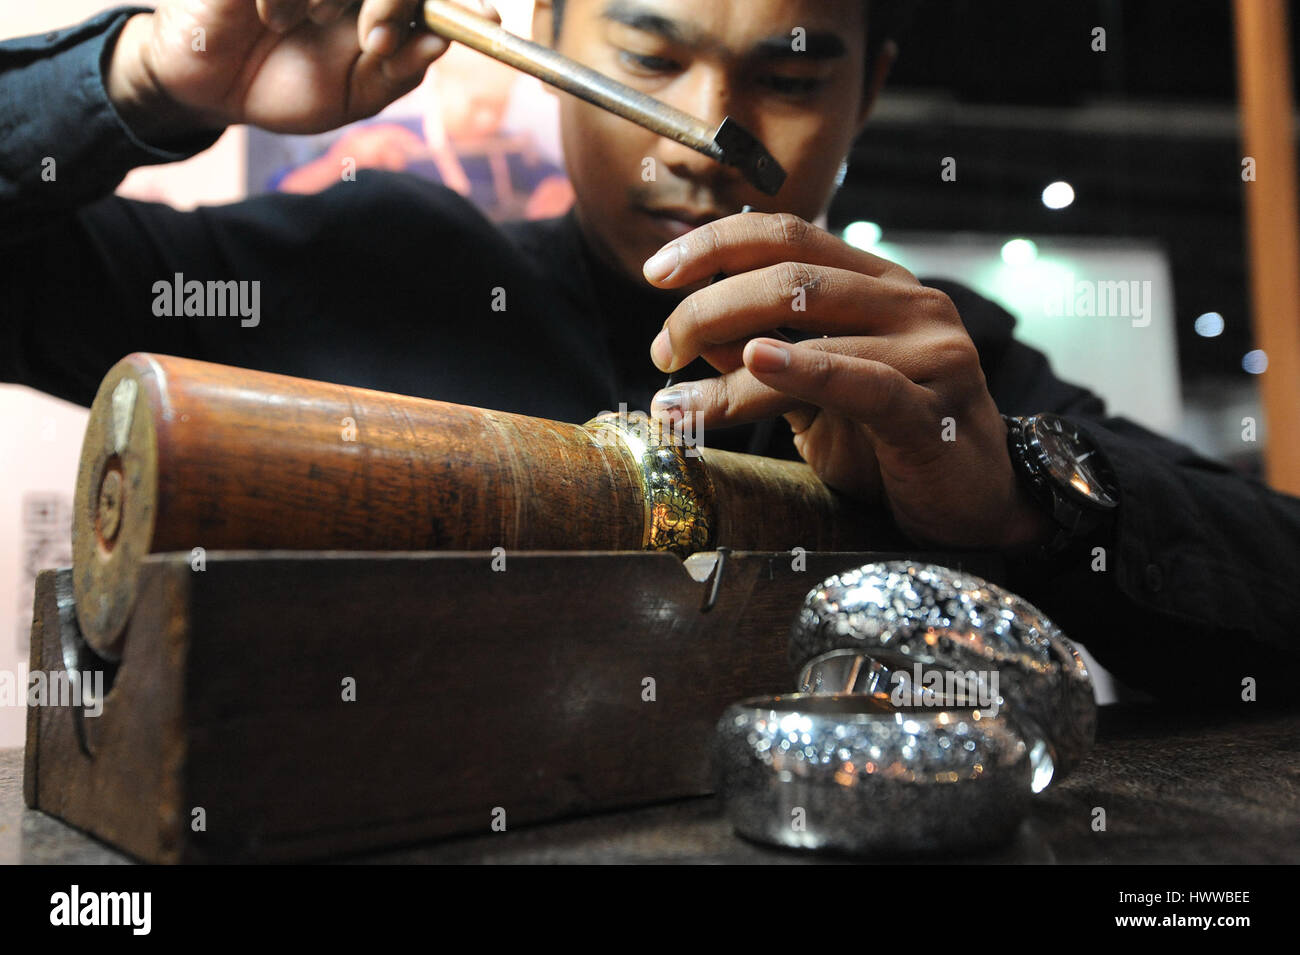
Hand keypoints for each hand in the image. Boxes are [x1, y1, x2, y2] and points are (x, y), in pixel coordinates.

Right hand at [107, 0, 497, 140]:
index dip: (461, 4)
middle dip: (398, 0)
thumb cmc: (284, 86)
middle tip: (374, 42)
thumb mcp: (351, 96)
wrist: (209, 89)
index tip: (488, 21)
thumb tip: (439, 42)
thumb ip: (398, 71)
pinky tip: (269, 15)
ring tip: (299, 27)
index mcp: (384, 3)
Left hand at [644, 211, 1054, 553]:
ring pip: (810, 331)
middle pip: (789, 276)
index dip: (715, 243)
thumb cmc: (892, 445)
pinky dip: (803, 369)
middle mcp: (909, 302)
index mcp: (878, 284)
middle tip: (660, 351)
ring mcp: (930, 351)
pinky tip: (756, 364)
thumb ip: (765, 358)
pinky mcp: (935, 408)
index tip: (655, 272)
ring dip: (727, 364)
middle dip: (706, 307)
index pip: (787, 234)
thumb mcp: (816, 395)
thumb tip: (694, 334)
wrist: (975, 505)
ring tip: (675, 400)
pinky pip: (860, 381)